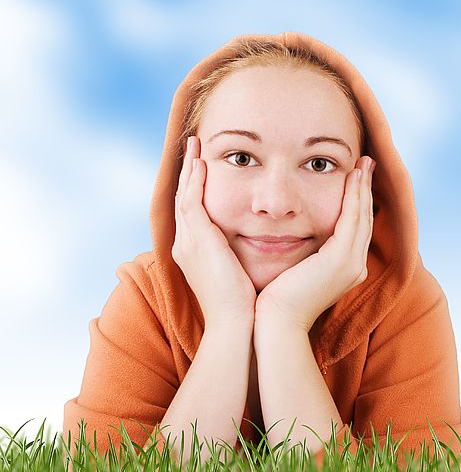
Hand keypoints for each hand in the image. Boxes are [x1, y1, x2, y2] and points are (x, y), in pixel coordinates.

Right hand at [172, 135, 256, 329]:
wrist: (237, 326)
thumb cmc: (246, 306)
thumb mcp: (242, 273)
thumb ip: (244, 255)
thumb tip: (265, 243)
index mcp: (196, 252)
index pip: (194, 211)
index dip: (196, 187)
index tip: (203, 166)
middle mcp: (186, 244)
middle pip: (183, 198)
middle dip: (188, 172)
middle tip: (192, 146)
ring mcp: (188, 242)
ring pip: (184, 194)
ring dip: (189, 168)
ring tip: (194, 144)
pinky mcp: (197, 241)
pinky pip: (191, 202)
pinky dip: (195, 181)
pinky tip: (201, 162)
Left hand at [255, 155, 375, 330]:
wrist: (275, 323)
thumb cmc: (275, 299)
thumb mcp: (296, 270)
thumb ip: (304, 254)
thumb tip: (295, 235)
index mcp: (346, 269)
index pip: (355, 229)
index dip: (358, 202)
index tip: (356, 177)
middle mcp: (356, 266)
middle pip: (365, 219)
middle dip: (365, 189)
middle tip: (366, 163)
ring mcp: (352, 264)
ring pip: (362, 215)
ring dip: (363, 187)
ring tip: (363, 164)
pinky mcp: (342, 259)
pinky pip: (352, 218)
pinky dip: (354, 195)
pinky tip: (352, 177)